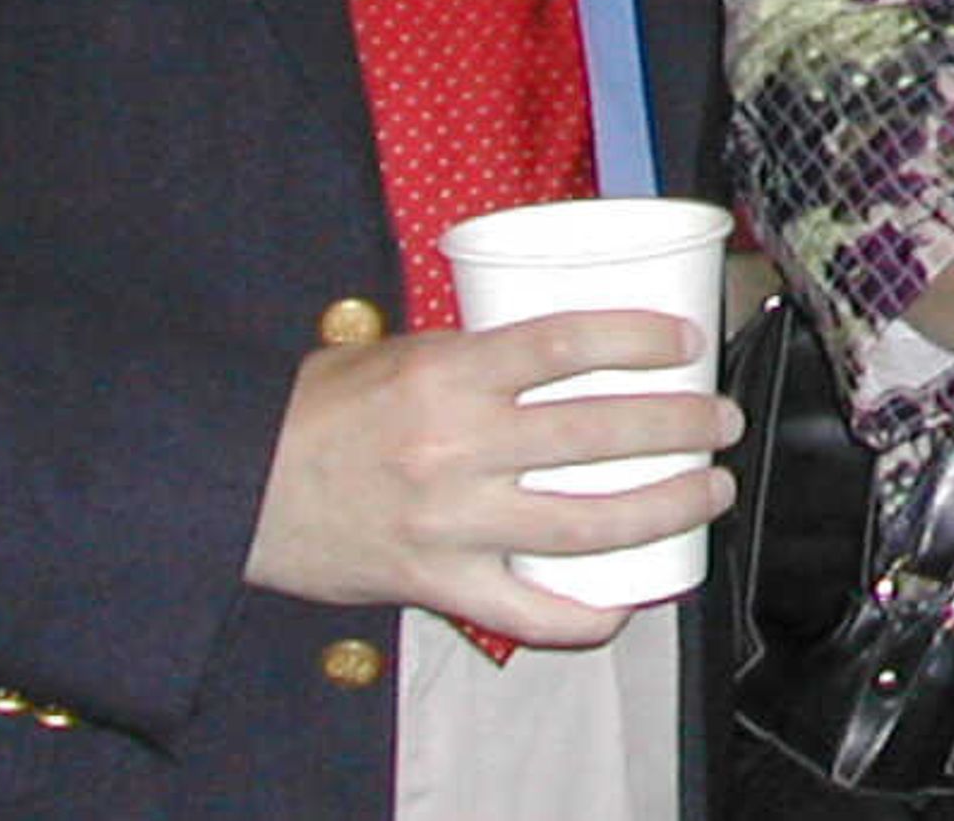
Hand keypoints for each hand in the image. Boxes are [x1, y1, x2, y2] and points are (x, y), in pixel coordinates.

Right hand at [242, 309, 738, 646]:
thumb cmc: (316, 410)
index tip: (686, 342)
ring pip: (584, 523)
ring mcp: (450, 522)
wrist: (231, 485)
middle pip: (596, 434)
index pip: (566, 344)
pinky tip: (626, 602)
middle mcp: (457, 447)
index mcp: (447, 374)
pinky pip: (521, 609)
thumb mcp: (397, 353)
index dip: (638, 340)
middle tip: (722, 422)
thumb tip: (562, 348)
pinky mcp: (432, 581)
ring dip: (662, 508)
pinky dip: (580, 614)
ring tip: (710, 493)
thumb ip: (475, 354)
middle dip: (678, 428)